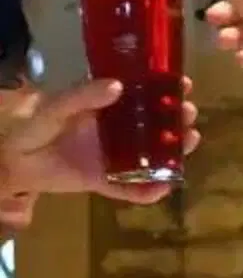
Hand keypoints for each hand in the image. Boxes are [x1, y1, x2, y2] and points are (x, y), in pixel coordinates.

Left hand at [0, 79, 199, 204]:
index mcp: (104, 108)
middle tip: (190, 115)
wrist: (10, 162)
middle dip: (177, 120)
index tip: (185, 84)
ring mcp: (112, 158)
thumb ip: (81, 97)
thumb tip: (118, 86)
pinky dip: (147, 192)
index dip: (164, 89)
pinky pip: (129, 189)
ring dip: (173, 152)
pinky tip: (163, 189)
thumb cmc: (30, 127)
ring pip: (150, 156)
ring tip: (190, 143)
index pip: (141, 96)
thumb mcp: (54, 107)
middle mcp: (114, 132)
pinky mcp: (104, 181)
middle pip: (154, 126)